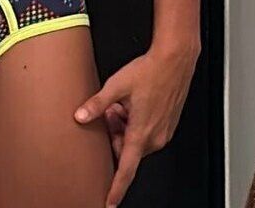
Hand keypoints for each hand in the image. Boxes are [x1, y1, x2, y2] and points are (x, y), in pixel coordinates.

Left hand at [73, 41, 198, 206]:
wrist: (174, 61)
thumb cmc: (149, 72)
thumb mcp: (116, 86)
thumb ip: (97, 104)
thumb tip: (80, 116)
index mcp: (141, 134)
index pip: (126, 170)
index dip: (116, 188)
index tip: (108, 201)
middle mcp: (154, 137)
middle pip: (126, 149)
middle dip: (113, 135)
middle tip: (108, 113)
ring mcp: (163, 132)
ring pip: (135, 139)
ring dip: (123, 126)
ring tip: (120, 104)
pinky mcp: (166, 124)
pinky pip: (145, 132)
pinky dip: (134, 122)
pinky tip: (131, 103)